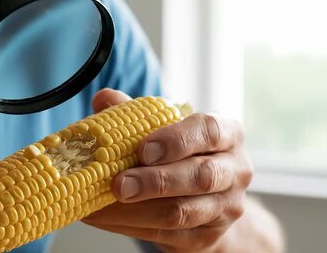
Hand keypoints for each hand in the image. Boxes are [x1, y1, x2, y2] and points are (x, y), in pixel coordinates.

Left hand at [82, 89, 252, 252]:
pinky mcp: (207, 237)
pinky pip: (167, 234)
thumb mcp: (165, 127)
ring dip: (137, 210)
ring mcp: (225, 207)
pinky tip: (103, 217)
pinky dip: (130, 226)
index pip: (209, 130)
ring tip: (102, 203)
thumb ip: (135, 112)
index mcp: (227, 133)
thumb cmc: (181, 154)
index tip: (143, 149)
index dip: (176, 140)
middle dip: (155, 181)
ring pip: (183, 212)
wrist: (206, 200)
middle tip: (119, 184)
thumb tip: (104, 99)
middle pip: (200, 176)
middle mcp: (234, 170)